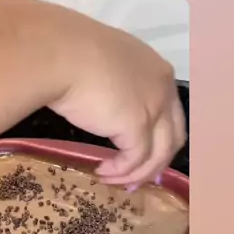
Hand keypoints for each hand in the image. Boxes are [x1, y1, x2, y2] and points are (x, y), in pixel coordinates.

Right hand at [50, 22, 185, 187]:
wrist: (60, 54)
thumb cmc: (72, 53)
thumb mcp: (105, 67)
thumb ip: (116, 87)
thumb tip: (105, 108)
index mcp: (158, 71)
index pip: (170, 113)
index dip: (158, 138)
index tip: (139, 155)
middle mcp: (164, 89)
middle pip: (172, 137)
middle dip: (155, 162)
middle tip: (133, 177)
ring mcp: (154, 107)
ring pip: (159, 154)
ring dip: (136, 173)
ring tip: (113, 180)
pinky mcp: (137, 125)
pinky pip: (135, 159)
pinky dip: (121, 171)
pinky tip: (102, 172)